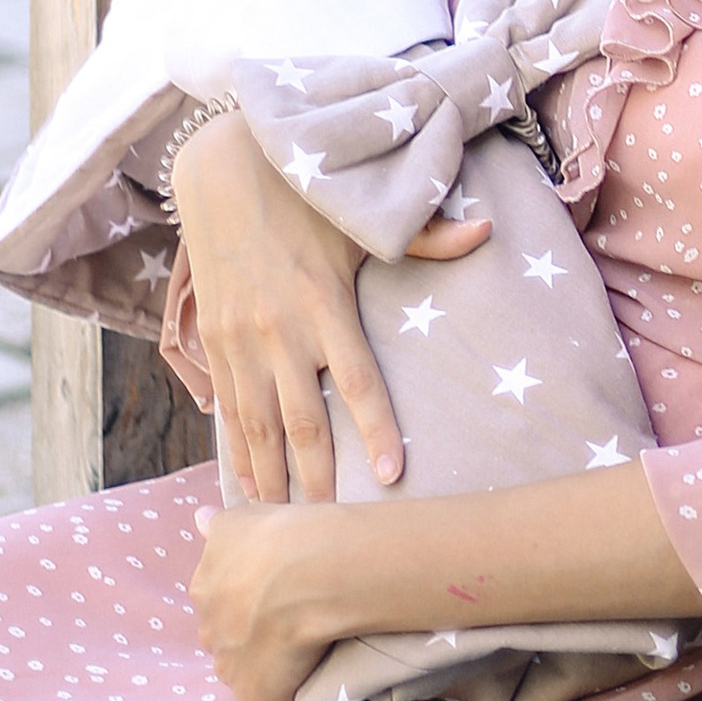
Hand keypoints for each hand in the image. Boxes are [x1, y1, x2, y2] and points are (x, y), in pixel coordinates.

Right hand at [169, 111, 488, 503]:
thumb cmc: (304, 190)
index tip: (390, 480)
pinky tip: (246, 483)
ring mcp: (241, 340)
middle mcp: (280, 331)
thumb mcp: (362, 214)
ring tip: (283, 525)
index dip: (375, 433)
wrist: (221, 169)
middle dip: (316, 480)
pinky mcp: (214, 340)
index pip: (359, 383)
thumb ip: (426, 235)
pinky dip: (237, 448)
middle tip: (330, 531)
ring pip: (257, 425)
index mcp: (325, 305)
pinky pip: (227, 406)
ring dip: (270, 478)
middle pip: (302, 422)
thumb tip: (487, 231)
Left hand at [189, 500, 349, 700]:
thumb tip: (199, 518)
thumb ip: (219, 525)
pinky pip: (273, 700)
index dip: (249, 601)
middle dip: (252, 636)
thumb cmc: (285, 535)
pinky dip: (290, 695)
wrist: (313, 570)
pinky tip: (313, 677)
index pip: (220, 602)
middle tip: (291, 622)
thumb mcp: (244, 516)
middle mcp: (208, 628)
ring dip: (269, 667)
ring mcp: (229, 665)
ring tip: (306, 653)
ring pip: (247, 671)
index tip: (275, 596)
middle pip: (229, 639)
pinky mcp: (256, 694)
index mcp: (204, 586)